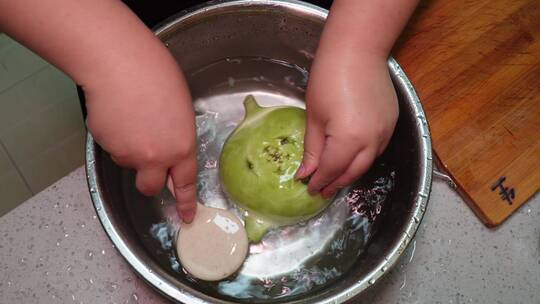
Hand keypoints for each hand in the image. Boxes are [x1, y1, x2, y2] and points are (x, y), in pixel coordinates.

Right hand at [84, 51, 197, 222]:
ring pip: (128, 162)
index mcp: (182, 147)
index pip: (185, 183)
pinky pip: (112, 147)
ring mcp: (127, 154)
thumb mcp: (181, 108)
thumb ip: (177, 133)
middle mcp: (155, 158)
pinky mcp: (105, 145)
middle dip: (149, 180)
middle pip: (150, 187)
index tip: (187, 216)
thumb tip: (170, 143)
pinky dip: (114, 135)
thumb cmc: (156, 75)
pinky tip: (117, 113)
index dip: (186, 202)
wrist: (119, 64)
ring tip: (131, 116)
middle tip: (145, 159)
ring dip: (130, 149)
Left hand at [296, 52, 397, 197]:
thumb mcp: (314, 116)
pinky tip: (352, 159)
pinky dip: (363, 159)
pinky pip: (378, 149)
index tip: (309, 188)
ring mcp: (385, 132)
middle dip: (336, 183)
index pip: (332, 170)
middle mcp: (372, 141)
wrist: (357, 50)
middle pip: (353, 172)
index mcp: (348, 140)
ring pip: (367, 163)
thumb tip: (306, 174)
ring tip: (335, 179)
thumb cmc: (328, 79)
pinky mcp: (391, 122)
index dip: (319, 181)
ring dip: (351, 173)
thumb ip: (312, 149)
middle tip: (322, 190)